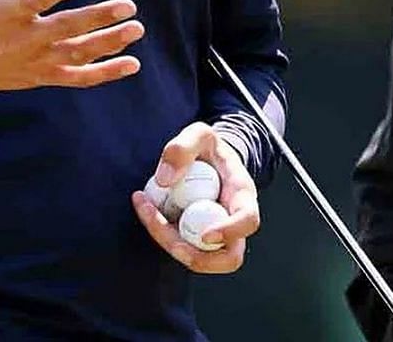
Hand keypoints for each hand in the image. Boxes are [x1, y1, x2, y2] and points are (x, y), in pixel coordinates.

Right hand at [0, 0, 143, 103]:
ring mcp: (37, 61)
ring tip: (136, 29)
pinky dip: (106, 73)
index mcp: (7, 12)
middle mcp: (25, 38)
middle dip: (99, 18)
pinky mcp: (44, 77)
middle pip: (67, 28)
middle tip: (128, 6)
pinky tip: (131, 63)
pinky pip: (79, 78)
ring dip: (109, 43)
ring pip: (78, 54)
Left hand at [130, 122, 260, 273]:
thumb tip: (164, 181)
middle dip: (197, 257)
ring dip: (169, 242)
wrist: (206, 156)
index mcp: (242, 195)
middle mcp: (234, 221)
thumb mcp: (197, 134)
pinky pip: (180, 247)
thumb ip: (182, 148)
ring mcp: (218, 234)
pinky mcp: (197, 239)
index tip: (205, 235)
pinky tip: (143, 206)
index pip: (248, 220)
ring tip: (145, 209)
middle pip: (229, 257)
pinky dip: (159, 232)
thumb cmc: (206, 146)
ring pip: (201, 258)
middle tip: (166, 237)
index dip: (230, 232)